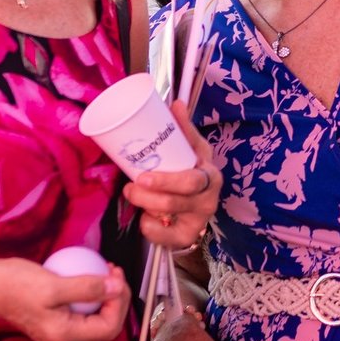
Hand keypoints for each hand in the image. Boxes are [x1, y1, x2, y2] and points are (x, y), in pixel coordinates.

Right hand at [0, 258, 131, 340]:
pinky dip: (91, 296)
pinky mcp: (53, 321)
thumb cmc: (13, 284)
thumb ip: (87, 288)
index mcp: (64, 337)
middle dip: (116, 299)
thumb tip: (117, 288)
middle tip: (113, 272)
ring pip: (95, 319)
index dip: (120, 302)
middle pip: (105, 326)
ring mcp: (57, 333)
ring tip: (105, 272)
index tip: (117, 277)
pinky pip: (81, 313)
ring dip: (105, 297)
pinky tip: (90, 276)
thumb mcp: (54, 284)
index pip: (109, 327)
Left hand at [124, 101, 220, 249]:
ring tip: (133, 194)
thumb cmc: (194, 169)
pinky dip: (149, 228)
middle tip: (129, 186)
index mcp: (210, 177)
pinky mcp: (187, 236)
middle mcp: (208, 201)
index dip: (167, 181)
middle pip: (174, 202)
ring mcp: (198, 221)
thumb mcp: (194, 149)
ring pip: (166, 217)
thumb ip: (184, 129)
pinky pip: (164, 238)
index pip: (191, 182)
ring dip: (144, 206)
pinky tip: (145, 218)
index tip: (143, 177)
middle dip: (146, 196)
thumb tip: (176, 103)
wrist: (202, 199)